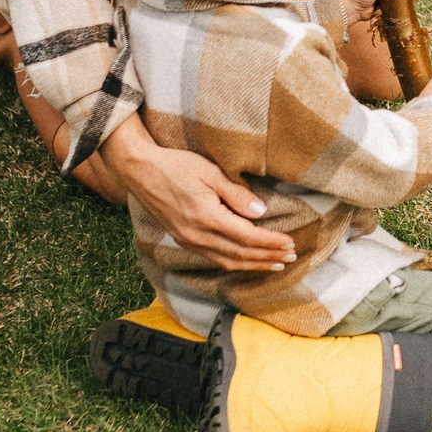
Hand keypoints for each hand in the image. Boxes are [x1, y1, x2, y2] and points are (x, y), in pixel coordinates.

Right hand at [97, 113, 296, 271]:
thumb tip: (261, 212)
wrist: (141, 171)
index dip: (271, 243)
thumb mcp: (210, 172)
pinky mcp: (183, 240)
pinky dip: (235, 262)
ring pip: (227, 261)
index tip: (290, 243)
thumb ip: (236, 194)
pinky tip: (247, 261)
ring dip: (254, 265)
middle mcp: (197, 235)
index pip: (247, 237)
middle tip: (290, 257)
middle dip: (268, 257)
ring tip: (275, 264)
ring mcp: (188, 241)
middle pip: (240, 254)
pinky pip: (214, 258)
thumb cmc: (176, 166)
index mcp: (206, 217)